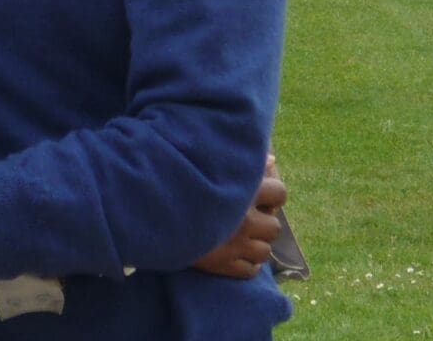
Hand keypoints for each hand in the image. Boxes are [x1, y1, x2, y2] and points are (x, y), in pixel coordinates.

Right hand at [191, 160, 286, 279]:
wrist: (151, 212)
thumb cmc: (180, 181)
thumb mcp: (211, 164)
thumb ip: (242, 162)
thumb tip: (271, 161)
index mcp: (243, 192)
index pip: (280, 194)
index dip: (273, 195)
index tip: (260, 196)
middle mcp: (245, 220)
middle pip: (275, 227)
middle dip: (263, 223)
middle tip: (247, 218)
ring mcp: (236, 246)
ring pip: (265, 251)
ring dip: (256, 244)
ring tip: (242, 238)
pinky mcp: (224, 266)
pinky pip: (251, 270)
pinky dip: (247, 264)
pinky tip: (236, 254)